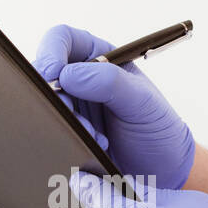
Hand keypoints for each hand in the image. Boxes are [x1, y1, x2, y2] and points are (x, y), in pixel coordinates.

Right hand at [33, 24, 196, 189]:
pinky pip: (52, 126)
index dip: (52, 52)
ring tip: (92, 132)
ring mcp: (74, 104)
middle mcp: (83, 77)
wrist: (161, 168)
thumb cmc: (158, 128)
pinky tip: (93, 142)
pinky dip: (67, 134)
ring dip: (64, 116)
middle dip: (54, 91)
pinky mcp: (69, 129)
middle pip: (46, 70)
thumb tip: (68, 75)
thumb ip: (110, 82)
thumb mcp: (141, 100)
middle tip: (69, 110)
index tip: (54, 74)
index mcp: (100, 57)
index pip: (63, 39)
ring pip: (46, 101)